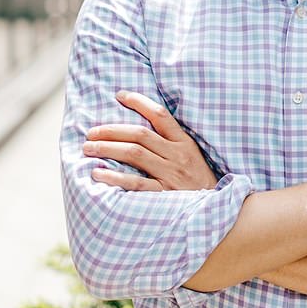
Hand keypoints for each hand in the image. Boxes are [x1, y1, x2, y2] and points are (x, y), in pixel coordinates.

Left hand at [83, 90, 217, 191]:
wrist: (218, 212)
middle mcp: (178, 156)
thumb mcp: (191, 157)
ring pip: (135, 154)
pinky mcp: (165, 195)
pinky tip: (98, 173)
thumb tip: (139, 129)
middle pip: (140, 134)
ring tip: (88, 148)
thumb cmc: (198, 183)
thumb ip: (171, 143)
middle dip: (111, 130)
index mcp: (184, 143)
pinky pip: (135, 183)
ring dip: (108, 148)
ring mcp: (172, 175)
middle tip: (91, 132)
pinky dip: (114, 177)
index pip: (160, 115)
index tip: (119, 95)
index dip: (139, 102)